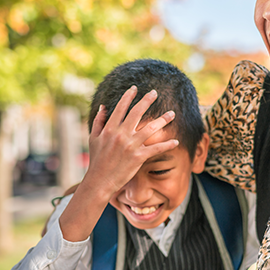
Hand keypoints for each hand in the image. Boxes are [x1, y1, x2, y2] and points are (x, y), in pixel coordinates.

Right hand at [84, 86, 177, 200]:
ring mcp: (130, 145)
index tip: (135, 88)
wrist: (99, 181)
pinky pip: (156, 148)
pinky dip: (167, 145)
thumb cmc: (96, 160)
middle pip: (137, 113)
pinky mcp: (138, 157)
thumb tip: (104, 106)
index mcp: (109, 129)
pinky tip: (176, 141)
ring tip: (172, 114)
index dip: (129, 96)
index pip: (121, 108)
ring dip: (163, 120)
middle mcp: (120, 134)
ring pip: (150, 128)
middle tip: (155, 93)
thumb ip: (98, 121)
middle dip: (147, 100)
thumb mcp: (93, 138)